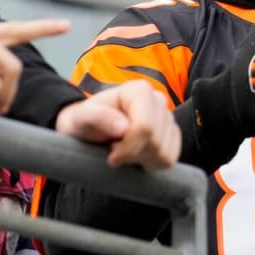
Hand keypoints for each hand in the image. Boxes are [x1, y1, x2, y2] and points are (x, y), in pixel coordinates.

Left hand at [55, 80, 180, 170]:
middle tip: (115, 152)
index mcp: (139, 91)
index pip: (145, 127)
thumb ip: (99, 117)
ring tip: (125, 151)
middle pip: (156, 142)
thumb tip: (123, 127)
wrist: (90, 128)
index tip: (111, 155)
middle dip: (133, 155)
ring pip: (165, 153)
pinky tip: (136, 155)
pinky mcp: (171, 133)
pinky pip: (171, 158)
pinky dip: (152, 163)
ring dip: (142, 160)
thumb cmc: (86, 121)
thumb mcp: (83, 117)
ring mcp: (167, 117)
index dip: (129, 147)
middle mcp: (158, 100)